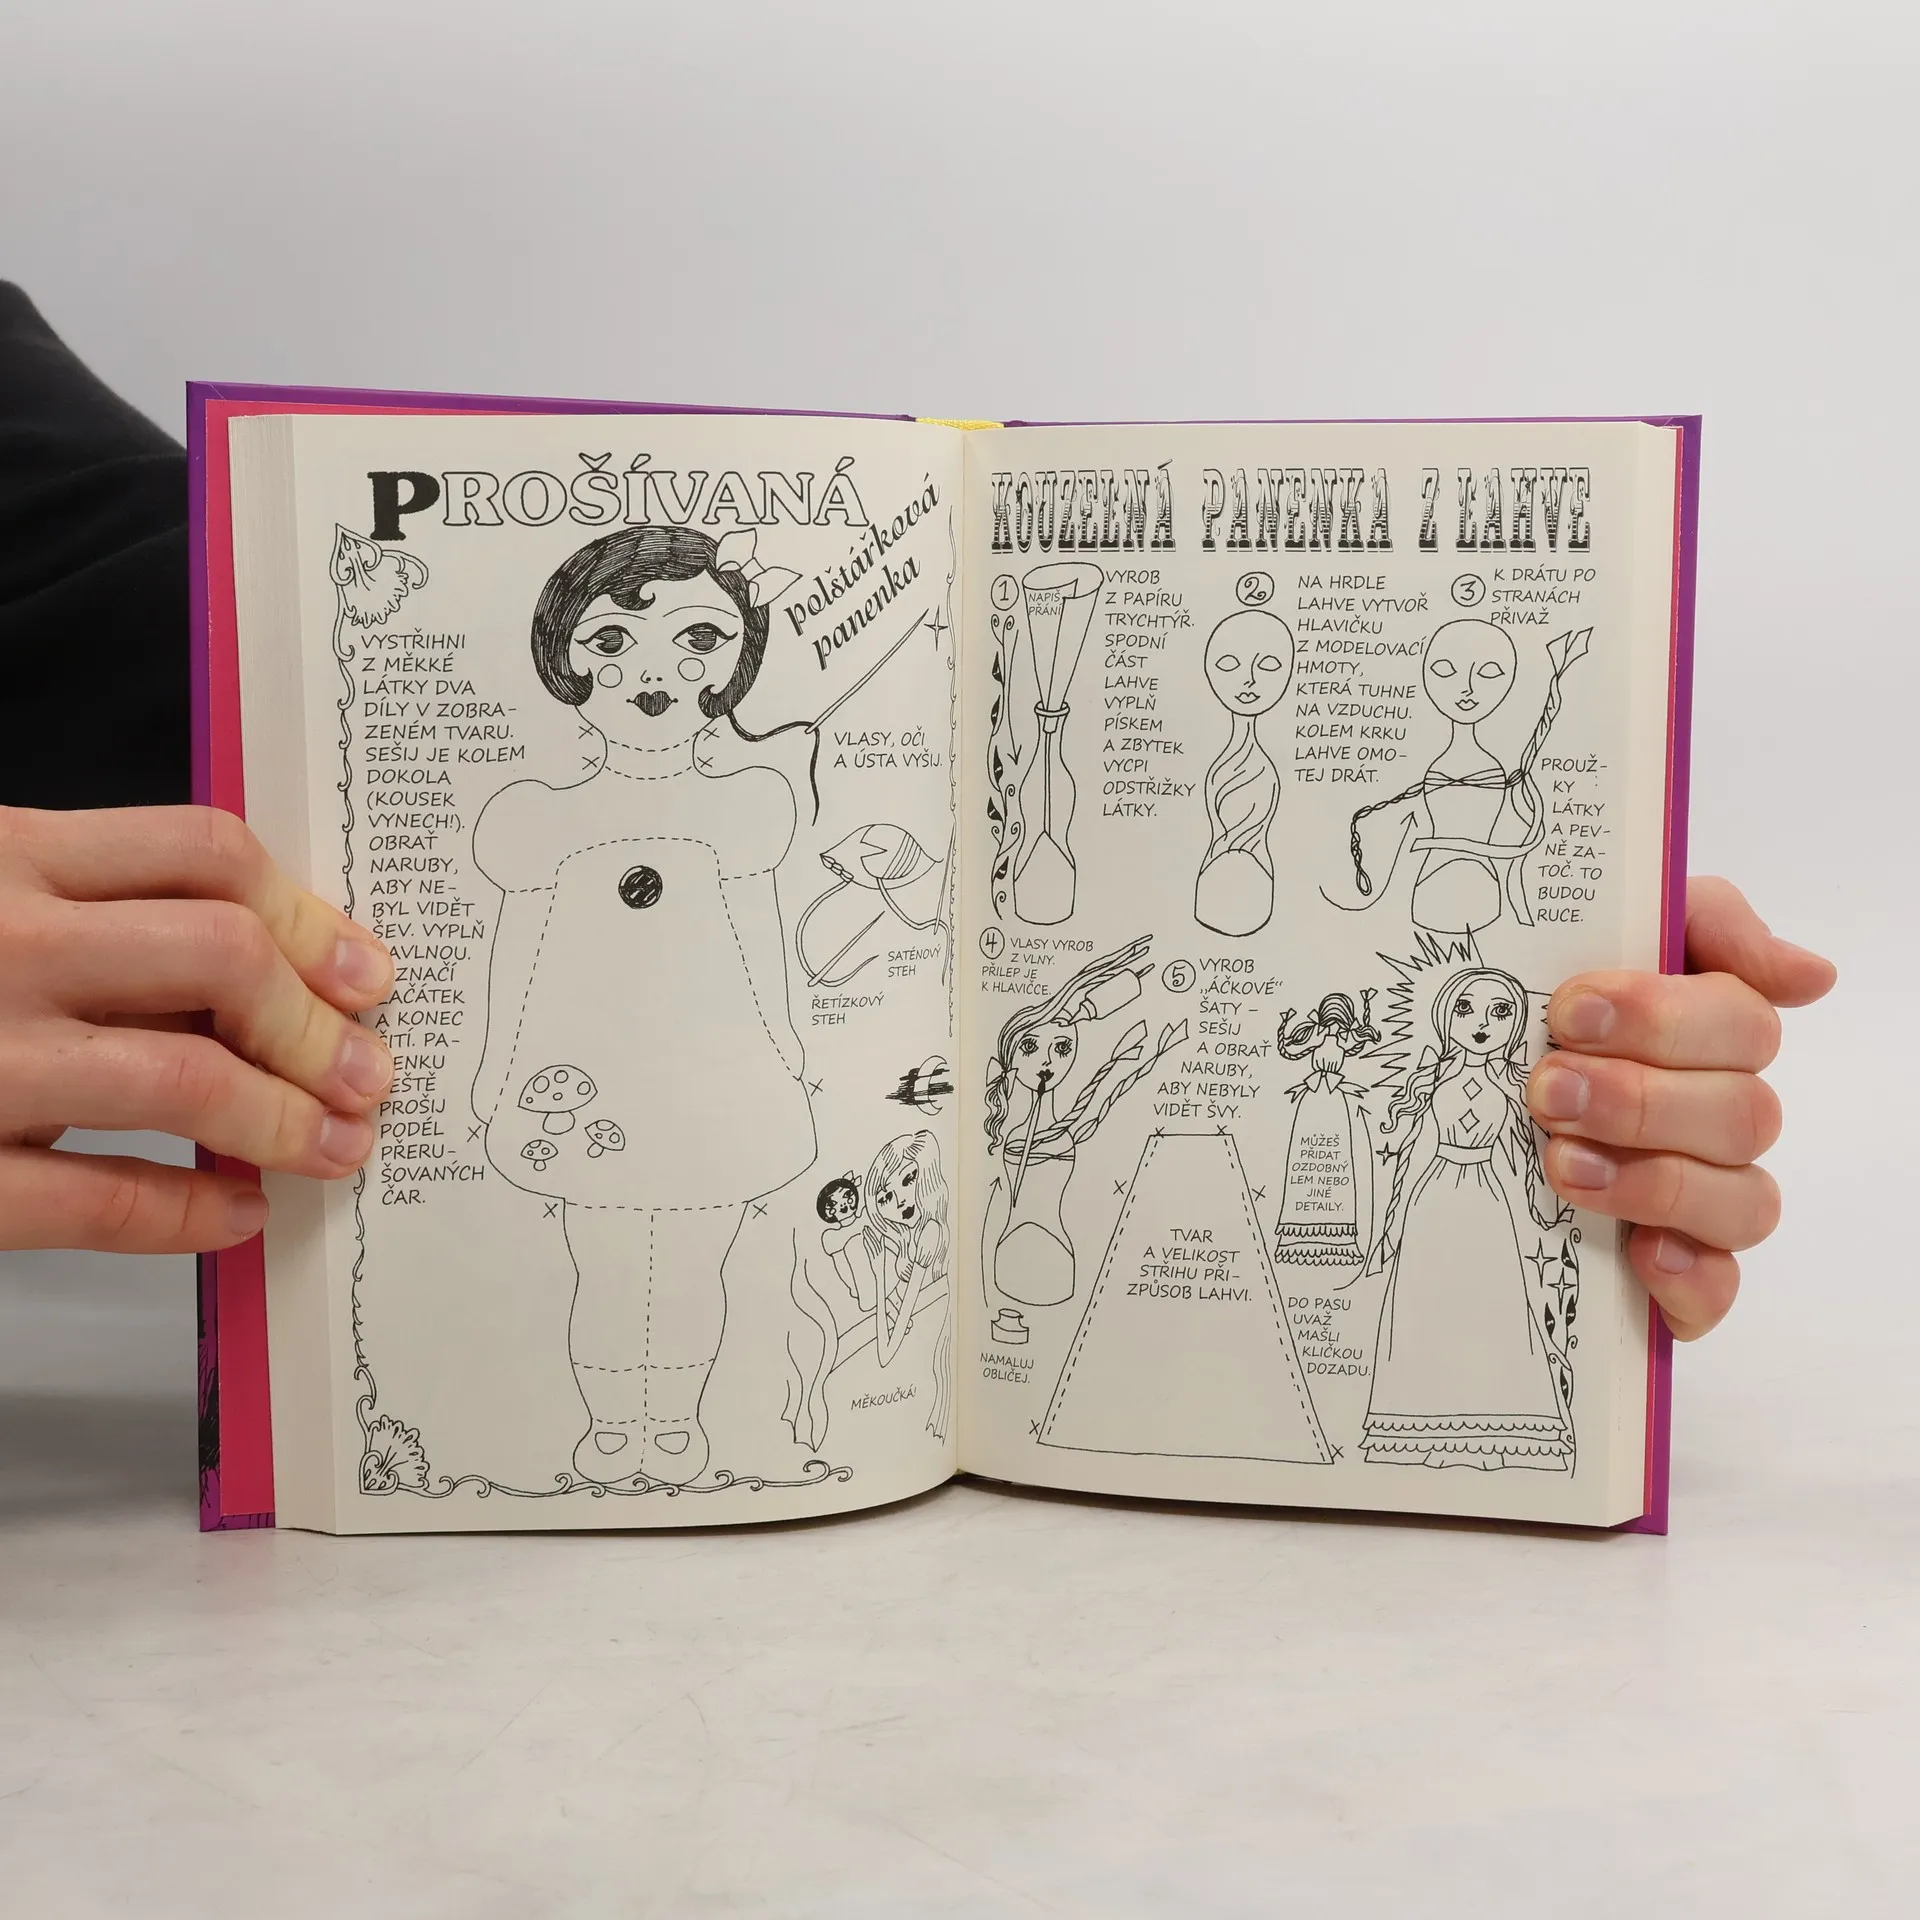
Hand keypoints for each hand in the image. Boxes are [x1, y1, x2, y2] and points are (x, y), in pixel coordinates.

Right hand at [0, 806, 393, 1254]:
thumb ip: (94, 917)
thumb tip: (276, 971)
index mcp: (6, 857)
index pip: (205, 854)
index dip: (312, 917)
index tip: (368, 973)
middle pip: (220, 956)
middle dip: (318, 1024)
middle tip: (368, 1072)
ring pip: (181, 1075)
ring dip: (283, 1119)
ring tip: (335, 1146)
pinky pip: (95, 1199)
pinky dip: (188, 1212)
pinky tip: (238, 1214)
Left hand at [1526, 877, 1835, 1340]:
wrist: (1456, 1086)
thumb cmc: (1545, 1014)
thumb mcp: (1603, 932)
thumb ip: (1705, 923)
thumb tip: (1809, 975)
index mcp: (1712, 1036)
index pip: (1742, 1025)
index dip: (1662, 1019)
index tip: (1572, 1013)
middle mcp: (1720, 1117)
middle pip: (1740, 1115)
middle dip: (1638, 1099)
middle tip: (1548, 1089)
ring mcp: (1704, 1198)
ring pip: (1741, 1201)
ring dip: (1653, 1179)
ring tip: (1561, 1161)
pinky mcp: (1675, 1272)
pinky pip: (1716, 1290)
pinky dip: (1689, 1276)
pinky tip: (1641, 1250)